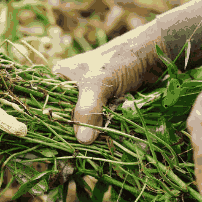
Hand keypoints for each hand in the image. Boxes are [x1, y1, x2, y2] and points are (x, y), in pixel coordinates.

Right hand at [52, 19, 168, 143]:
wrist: (153, 55)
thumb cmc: (120, 60)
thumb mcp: (98, 83)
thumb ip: (88, 110)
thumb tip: (82, 140)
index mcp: (60, 78)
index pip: (48, 105)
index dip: (53, 123)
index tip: (59, 141)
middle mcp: (72, 89)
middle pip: (66, 118)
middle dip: (74, 131)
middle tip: (80, 146)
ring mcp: (90, 99)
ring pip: (84, 123)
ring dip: (90, 133)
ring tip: (94, 145)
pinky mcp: (106, 107)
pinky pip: (99, 123)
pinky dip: (103, 131)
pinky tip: (105, 140)